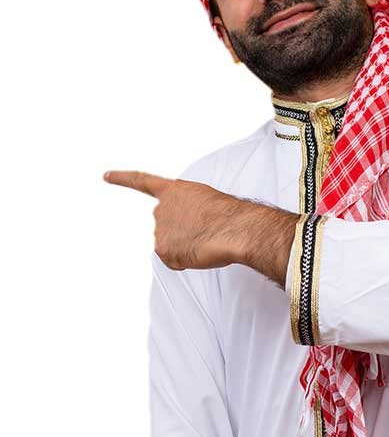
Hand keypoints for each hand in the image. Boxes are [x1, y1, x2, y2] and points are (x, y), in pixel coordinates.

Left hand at [103, 169, 252, 270]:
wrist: (234, 228)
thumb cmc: (228, 214)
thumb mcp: (205, 200)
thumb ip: (188, 209)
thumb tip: (185, 231)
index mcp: (174, 191)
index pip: (142, 182)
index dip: (123, 179)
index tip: (106, 176)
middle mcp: (161, 209)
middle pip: (166, 226)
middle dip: (182, 232)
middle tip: (204, 232)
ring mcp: (159, 229)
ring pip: (171, 245)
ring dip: (186, 247)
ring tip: (206, 240)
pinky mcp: (162, 249)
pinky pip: (174, 261)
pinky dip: (186, 261)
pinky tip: (200, 252)